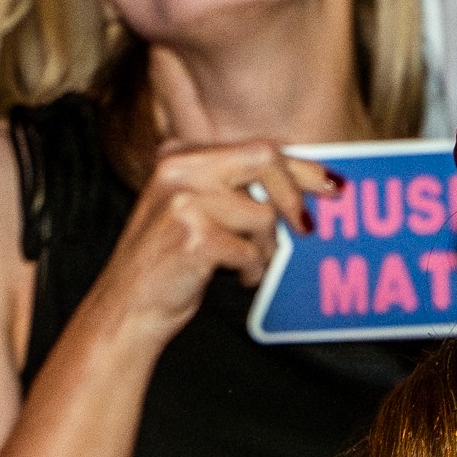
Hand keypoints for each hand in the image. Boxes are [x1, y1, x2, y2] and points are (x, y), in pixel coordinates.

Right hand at [93, 140, 336, 338]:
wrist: (125, 308)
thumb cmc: (166, 262)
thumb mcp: (191, 209)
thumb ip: (232, 187)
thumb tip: (300, 180)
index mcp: (177, 156)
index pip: (254, 148)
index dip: (300, 167)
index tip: (331, 184)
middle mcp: (178, 170)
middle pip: (265, 160)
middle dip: (293, 195)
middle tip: (305, 227)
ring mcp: (183, 201)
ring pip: (262, 215)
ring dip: (265, 248)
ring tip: (246, 265)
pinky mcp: (193, 236)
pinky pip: (252, 251)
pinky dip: (252, 271)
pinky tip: (236, 277)